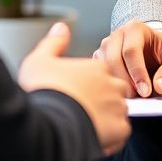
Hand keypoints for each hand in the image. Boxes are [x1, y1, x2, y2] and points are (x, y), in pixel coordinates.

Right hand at [19, 22, 130, 155]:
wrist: (47, 123)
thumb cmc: (43, 92)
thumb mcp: (40, 60)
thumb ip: (54, 43)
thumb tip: (61, 28)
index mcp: (95, 66)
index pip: (102, 72)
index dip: (91, 83)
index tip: (78, 93)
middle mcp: (110, 83)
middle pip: (115, 89)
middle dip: (104, 98)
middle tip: (84, 108)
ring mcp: (116, 105)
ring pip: (119, 110)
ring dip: (108, 116)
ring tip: (88, 123)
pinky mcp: (119, 128)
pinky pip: (121, 130)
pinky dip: (111, 133)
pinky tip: (95, 134)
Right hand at [95, 19, 161, 96]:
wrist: (157, 50)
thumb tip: (159, 86)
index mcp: (135, 29)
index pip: (131, 51)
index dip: (138, 73)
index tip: (146, 91)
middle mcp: (117, 35)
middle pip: (114, 59)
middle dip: (126, 81)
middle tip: (139, 96)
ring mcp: (106, 46)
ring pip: (104, 67)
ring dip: (117, 83)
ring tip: (132, 95)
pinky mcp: (101, 59)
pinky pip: (99, 73)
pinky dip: (109, 83)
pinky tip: (122, 92)